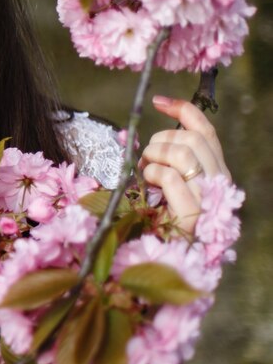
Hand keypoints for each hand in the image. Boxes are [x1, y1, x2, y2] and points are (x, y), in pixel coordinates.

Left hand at [139, 95, 230, 234]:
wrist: (171, 262)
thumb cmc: (165, 221)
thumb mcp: (169, 186)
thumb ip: (168, 163)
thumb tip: (146, 141)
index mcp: (216, 172)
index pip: (206, 131)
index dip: (182, 110)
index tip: (158, 102)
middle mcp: (219, 182)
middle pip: (191, 138)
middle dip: (160, 141)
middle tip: (147, 159)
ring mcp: (209, 197)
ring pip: (181, 152)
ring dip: (154, 156)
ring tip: (146, 172)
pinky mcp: (193, 213)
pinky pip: (168, 176)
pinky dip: (152, 174)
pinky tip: (149, 185)